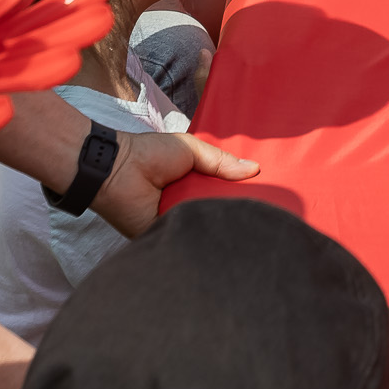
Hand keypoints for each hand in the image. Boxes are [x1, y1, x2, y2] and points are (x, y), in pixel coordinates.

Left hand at [93, 131, 259, 237]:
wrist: (117, 170)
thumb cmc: (150, 154)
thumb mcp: (192, 150)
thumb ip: (221, 161)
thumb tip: (255, 169)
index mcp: (195, 183)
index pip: (226, 191)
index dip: (245, 192)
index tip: (271, 195)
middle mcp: (189, 203)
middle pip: (220, 210)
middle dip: (238, 210)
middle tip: (269, 213)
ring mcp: (179, 221)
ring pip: (208, 226)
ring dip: (223, 225)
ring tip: (253, 225)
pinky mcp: (168, 236)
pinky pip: (190, 239)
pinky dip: (202, 238)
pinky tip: (223, 239)